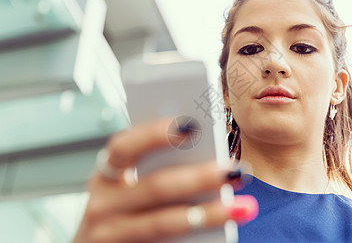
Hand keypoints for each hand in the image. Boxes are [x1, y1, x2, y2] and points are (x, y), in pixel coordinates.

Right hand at [73, 118, 257, 242]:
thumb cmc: (124, 210)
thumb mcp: (129, 186)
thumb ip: (156, 168)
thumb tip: (204, 151)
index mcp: (106, 175)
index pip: (124, 146)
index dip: (154, 134)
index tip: (191, 127)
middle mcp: (102, 204)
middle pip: (155, 187)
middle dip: (199, 178)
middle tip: (234, 171)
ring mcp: (109, 234)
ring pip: (163, 222)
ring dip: (207, 214)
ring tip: (242, 206)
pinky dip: (197, 238)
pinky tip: (223, 232)